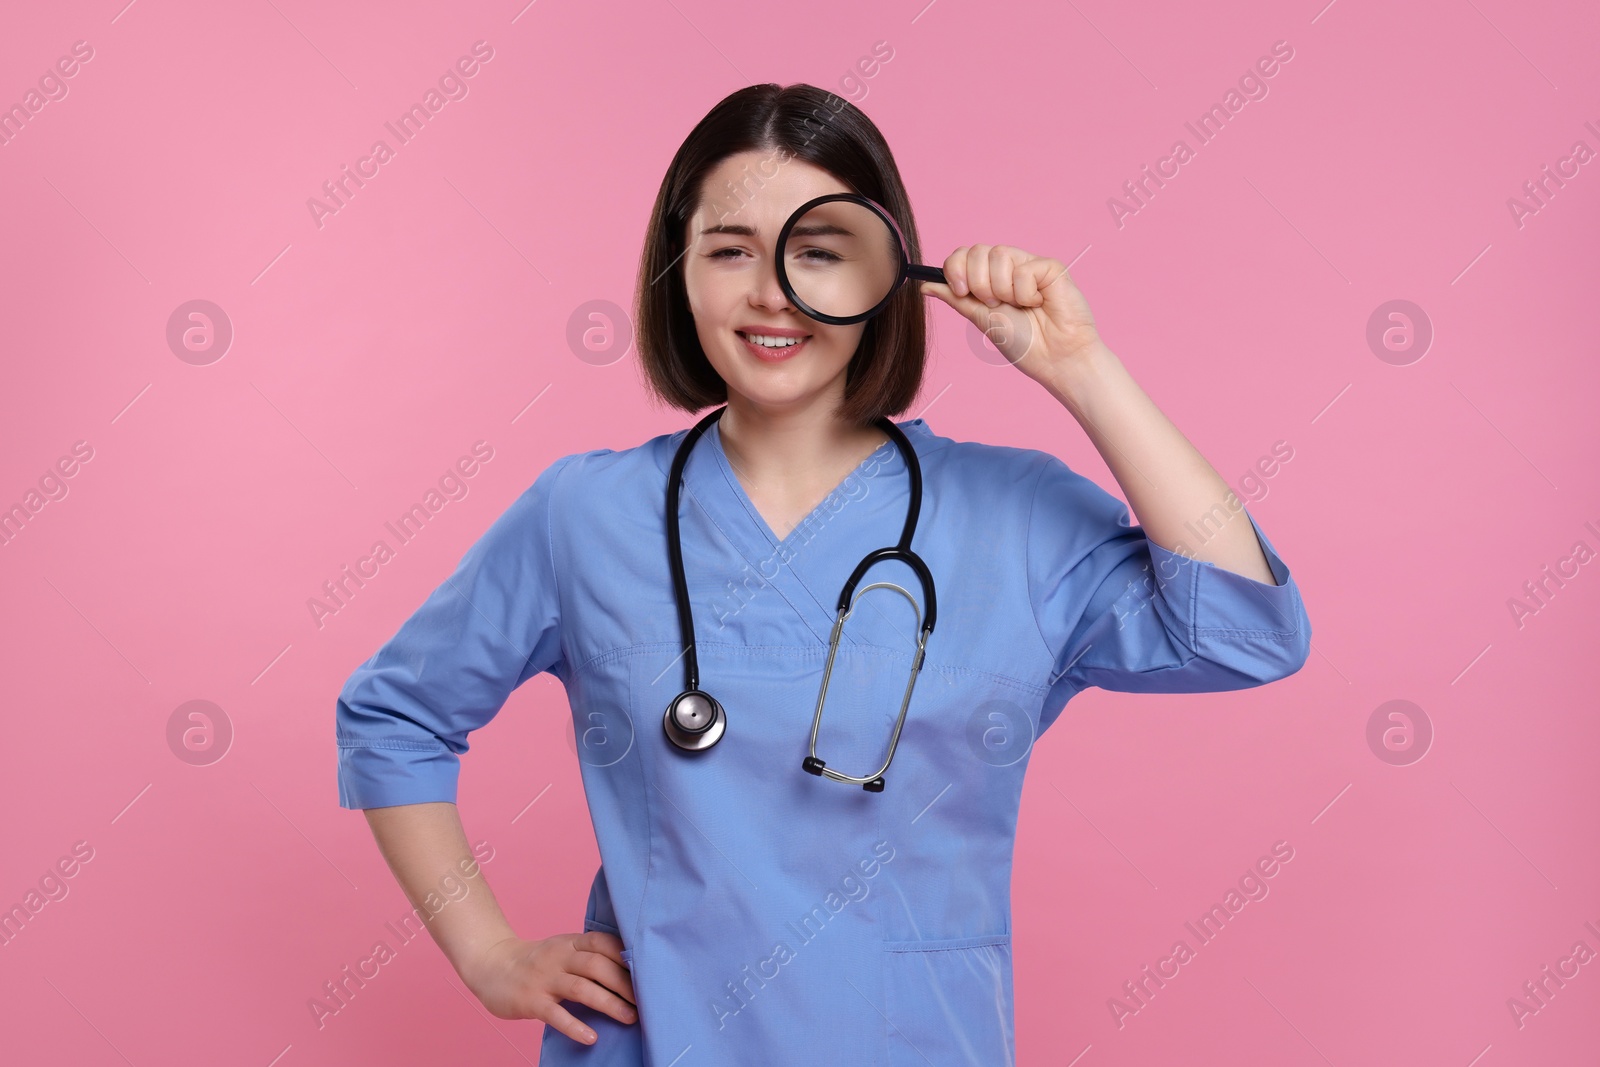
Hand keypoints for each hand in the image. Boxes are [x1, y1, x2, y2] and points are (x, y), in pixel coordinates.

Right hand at [460, 931, 636, 1045]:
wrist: (491, 965)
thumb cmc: (536, 961)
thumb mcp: (562, 950)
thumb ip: (588, 956)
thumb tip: (630, 971)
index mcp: (570, 942)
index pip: (603, 943)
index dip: (626, 957)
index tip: (648, 972)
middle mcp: (559, 957)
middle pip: (598, 966)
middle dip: (625, 984)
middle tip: (646, 1001)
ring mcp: (544, 978)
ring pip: (582, 988)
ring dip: (609, 1004)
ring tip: (629, 1018)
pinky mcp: (531, 1000)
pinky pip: (556, 1014)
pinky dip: (575, 1026)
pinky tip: (591, 1037)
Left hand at [918, 245, 1102, 383]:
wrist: (1054, 357)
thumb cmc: (1023, 343)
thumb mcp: (980, 318)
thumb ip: (956, 298)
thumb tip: (924, 286)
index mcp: (990, 278)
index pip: (963, 254)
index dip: (956, 268)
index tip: (961, 291)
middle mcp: (1008, 267)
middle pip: (976, 250)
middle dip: (978, 282)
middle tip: (994, 304)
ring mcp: (1029, 264)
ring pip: (999, 254)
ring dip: (1003, 289)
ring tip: (1019, 306)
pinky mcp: (1050, 267)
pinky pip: (1024, 267)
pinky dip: (1026, 292)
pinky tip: (1039, 302)